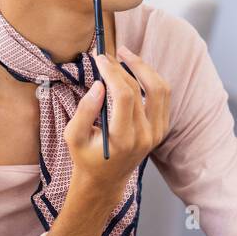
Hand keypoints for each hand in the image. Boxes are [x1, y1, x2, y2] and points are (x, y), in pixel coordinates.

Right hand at [63, 45, 170, 202]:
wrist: (106, 180)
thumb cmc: (86, 157)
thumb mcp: (73, 137)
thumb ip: (85, 110)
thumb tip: (99, 85)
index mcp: (124, 139)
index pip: (125, 96)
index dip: (113, 72)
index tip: (100, 58)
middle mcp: (146, 136)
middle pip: (140, 89)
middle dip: (123, 66)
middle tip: (107, 55)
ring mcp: (157, 133)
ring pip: (159, 89)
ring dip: (143, 68)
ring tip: (125, 55)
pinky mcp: (162, 129)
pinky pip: (163, 97)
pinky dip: (151, 79)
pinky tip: (136, 70)